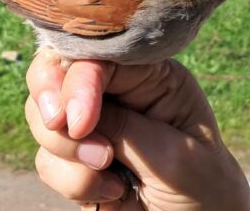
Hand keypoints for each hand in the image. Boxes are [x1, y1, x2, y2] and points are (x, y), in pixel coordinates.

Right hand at [24, 47, 249, 209]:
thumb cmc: (205, 188)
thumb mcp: (175, 155)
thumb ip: (125, 129)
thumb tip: (71, 115)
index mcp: (151, 76)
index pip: (99, 55)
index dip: (78, 81)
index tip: (79, 122)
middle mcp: (118, 94)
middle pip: (54, 74)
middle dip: (52, 105)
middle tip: (69, 130)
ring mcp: (95, 128)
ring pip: (44, 121)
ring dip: (66, 152)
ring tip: (108, 173)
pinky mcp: (78, 164)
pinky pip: (47, 162)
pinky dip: (71, 182)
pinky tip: (111, 194)